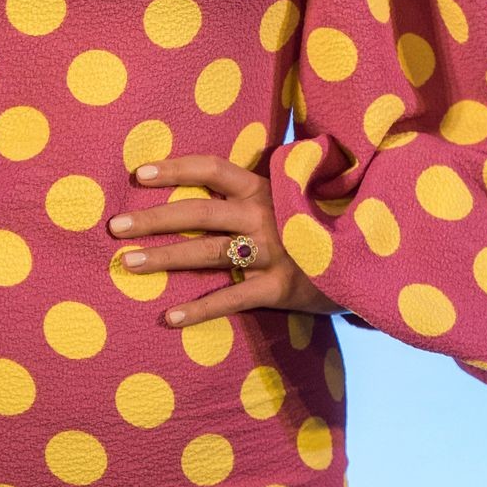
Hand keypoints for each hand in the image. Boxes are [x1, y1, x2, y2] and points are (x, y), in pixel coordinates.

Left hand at [107, 153, 347, 328]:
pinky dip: (199, 309)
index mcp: (264, 186)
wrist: (372, 254)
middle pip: (198, 212)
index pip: (212, 169)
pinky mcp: (280, 287)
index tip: (138, 173)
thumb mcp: (294, 193)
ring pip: (207, 253)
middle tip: (114, 227)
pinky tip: (168, 317)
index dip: (175, 168)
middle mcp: (263, 214)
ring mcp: (272, 251)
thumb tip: (216, 176)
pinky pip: (232, 298)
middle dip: (153, 218)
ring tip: (127, 263)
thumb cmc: (321, 221)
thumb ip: (258, 186)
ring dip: (164, 258)